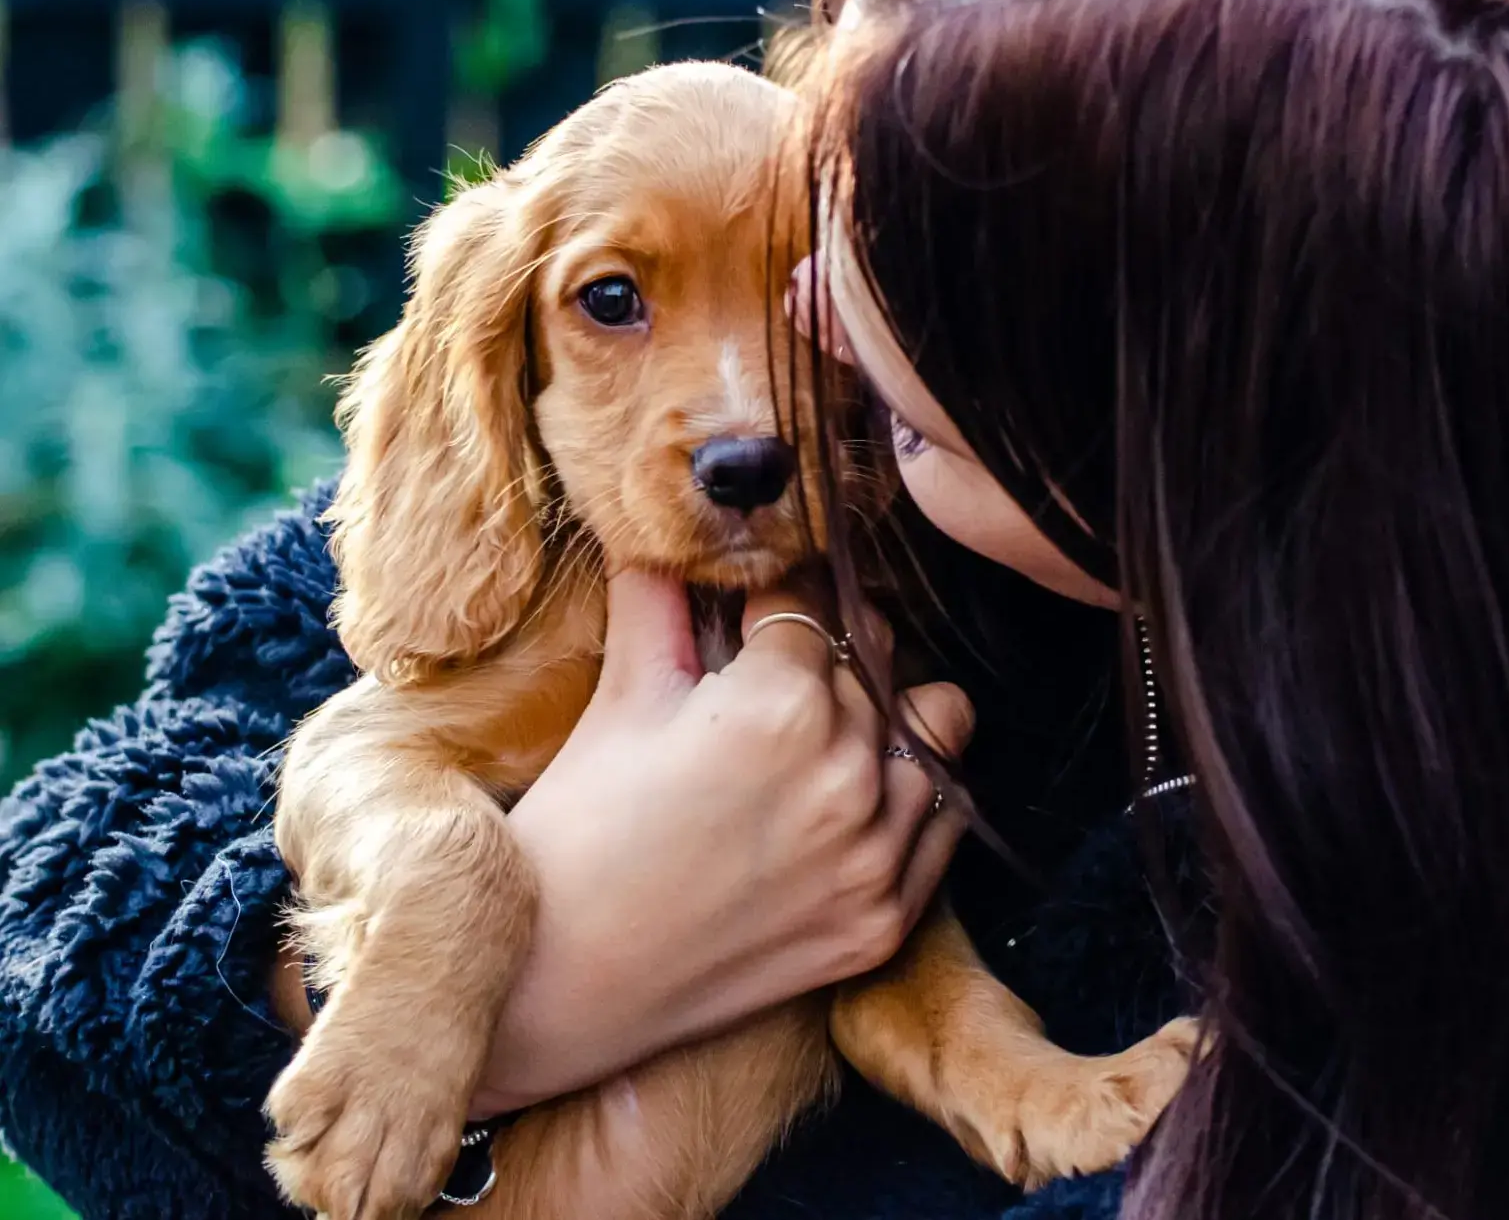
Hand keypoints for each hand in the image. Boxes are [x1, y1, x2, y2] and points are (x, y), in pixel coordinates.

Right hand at [468, 569, 973, 1116]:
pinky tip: (857, 788)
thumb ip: (659, 597)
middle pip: (868, 658)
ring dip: (882, 712)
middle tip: (772, 668)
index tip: (753, 605)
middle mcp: (845, 777)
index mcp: (778, 707)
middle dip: (821, 649)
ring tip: (822, 727)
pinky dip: (911, 792)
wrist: (556, 980)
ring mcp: (872, 857)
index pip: (807, 601)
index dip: (770, 595)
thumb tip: (665, 535)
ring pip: (931, 727)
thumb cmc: (577, 831)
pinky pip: (944, 822)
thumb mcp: (621, 698)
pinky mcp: (883, 923)